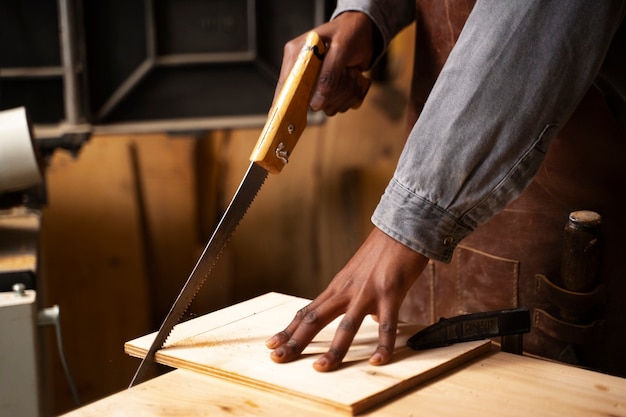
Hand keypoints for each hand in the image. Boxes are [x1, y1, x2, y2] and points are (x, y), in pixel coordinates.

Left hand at [265, 227, 429, 370]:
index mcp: (338, 287)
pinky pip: (387, 324)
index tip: (272, 344)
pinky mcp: (390, 293)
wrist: (401, 226)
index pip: (307, 312)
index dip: (289, 330)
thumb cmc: (383, 251)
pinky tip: (377, 360)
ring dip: (334, 349)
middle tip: (277, 358)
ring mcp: (367, 292)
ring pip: (347, 326)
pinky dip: (383, 345)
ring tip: (321, 368)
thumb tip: (372, 318)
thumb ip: (361, 297)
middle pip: (315, 319)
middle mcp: (347, 290)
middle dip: (295, 340)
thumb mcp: (362, 275)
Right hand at [274, 11, 376, 114]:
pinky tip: (353, 78)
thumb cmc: (350, 32)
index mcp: (296, 55)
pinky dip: (351, 95)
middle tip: (345, 71)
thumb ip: (328, 75)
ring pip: (328, 106)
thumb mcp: (340, 49)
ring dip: (345, 92)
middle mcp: (303, 72)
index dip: (287, 102)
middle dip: (334, 91)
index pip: (286, 85)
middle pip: (309, 101)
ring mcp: (316, 83)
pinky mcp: (329, 90)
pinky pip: (338, 105)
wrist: (365, 33)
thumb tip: (315, 104)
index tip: (290, 116)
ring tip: (350, 72)